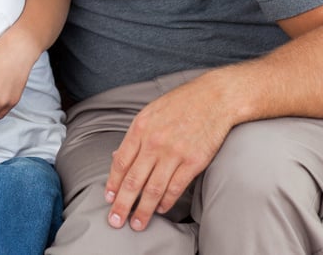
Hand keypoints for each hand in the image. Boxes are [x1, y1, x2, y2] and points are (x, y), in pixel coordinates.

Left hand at [104, 74, 232, 231]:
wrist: (214, 98)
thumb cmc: (180, 104)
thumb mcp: (149, 113)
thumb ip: (134, 136)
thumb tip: (116, 157)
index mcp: (140, 129)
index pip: (120, 163)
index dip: (112, 184)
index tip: (108, 199)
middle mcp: (154, 142)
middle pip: (133, 180)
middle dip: (122, 204)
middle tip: (115, 221)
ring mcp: (174, 153)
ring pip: (153, 189)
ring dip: (144, 209)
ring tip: (137, 223)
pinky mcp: (194, 161)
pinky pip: (176, 187)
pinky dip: (167, 202)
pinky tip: (161, 209)